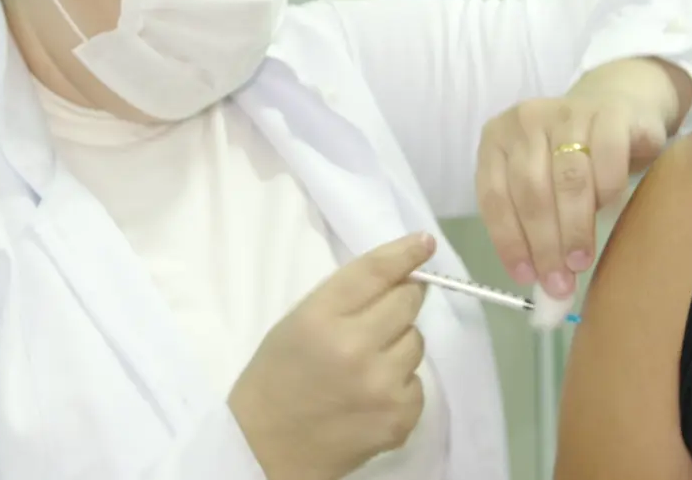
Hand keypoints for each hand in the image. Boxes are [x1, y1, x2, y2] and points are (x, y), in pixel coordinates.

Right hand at [228, 233, 434, 479]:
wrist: (266, 448)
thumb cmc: (277, 376)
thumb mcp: (299, 322)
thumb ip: (346, 298)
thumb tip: (401, 274)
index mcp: (321, 317)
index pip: (375, 272)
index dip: (405, 253)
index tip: (424, 243)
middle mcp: (355, 346)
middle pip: (408, 301)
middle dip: (402, 299)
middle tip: (383, 314)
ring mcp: (382, 385)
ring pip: (417, 341)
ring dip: (400, 344)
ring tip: (368, 364)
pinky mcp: (400, 417)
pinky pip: (419, 383)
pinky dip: (401, 384)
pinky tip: (372, 395)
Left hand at [475, 93, 669, 300]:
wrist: (620, 105)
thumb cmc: (573, 156)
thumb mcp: (541, 182)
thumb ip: (532, 221)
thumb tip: (539, 282)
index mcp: (496, 140)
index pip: (494, 197)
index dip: (509, 241)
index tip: (526, 278)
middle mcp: (525, 121)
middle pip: (530, 192)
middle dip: (544, 244)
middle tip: (559, 282)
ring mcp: (565, 112)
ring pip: (566, 180)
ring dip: (574, 228)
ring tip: (580, 261)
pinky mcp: (608, 113)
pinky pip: (606, 160)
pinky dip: (607, 192)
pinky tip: (609, 213)